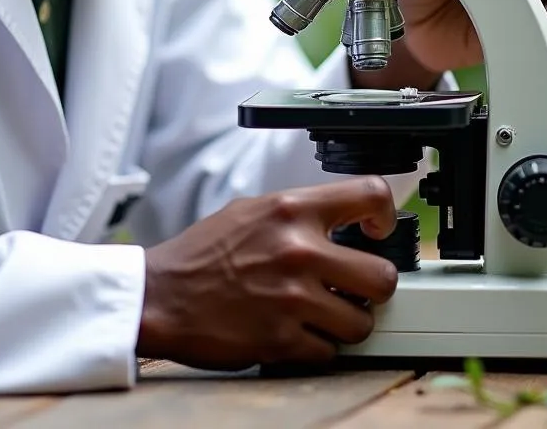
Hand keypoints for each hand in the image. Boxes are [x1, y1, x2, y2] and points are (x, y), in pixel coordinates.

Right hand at [137, 177, 397, 368]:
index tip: (377, 231)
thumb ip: (298, 213)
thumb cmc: (203, 254)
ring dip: (346, 322)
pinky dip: (317, 346)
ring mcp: (293, 298)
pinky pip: (330, 351)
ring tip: (321, 313)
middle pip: (383, 276)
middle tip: (354, 287)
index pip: (370, 194)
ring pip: (362, 321)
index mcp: (291, 209)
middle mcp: (298, 250)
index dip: (385, 215)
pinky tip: (296, 331)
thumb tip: (341, 220)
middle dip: (372, 287)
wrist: (162, 295)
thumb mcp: (251, 211)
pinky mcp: (282, 340)